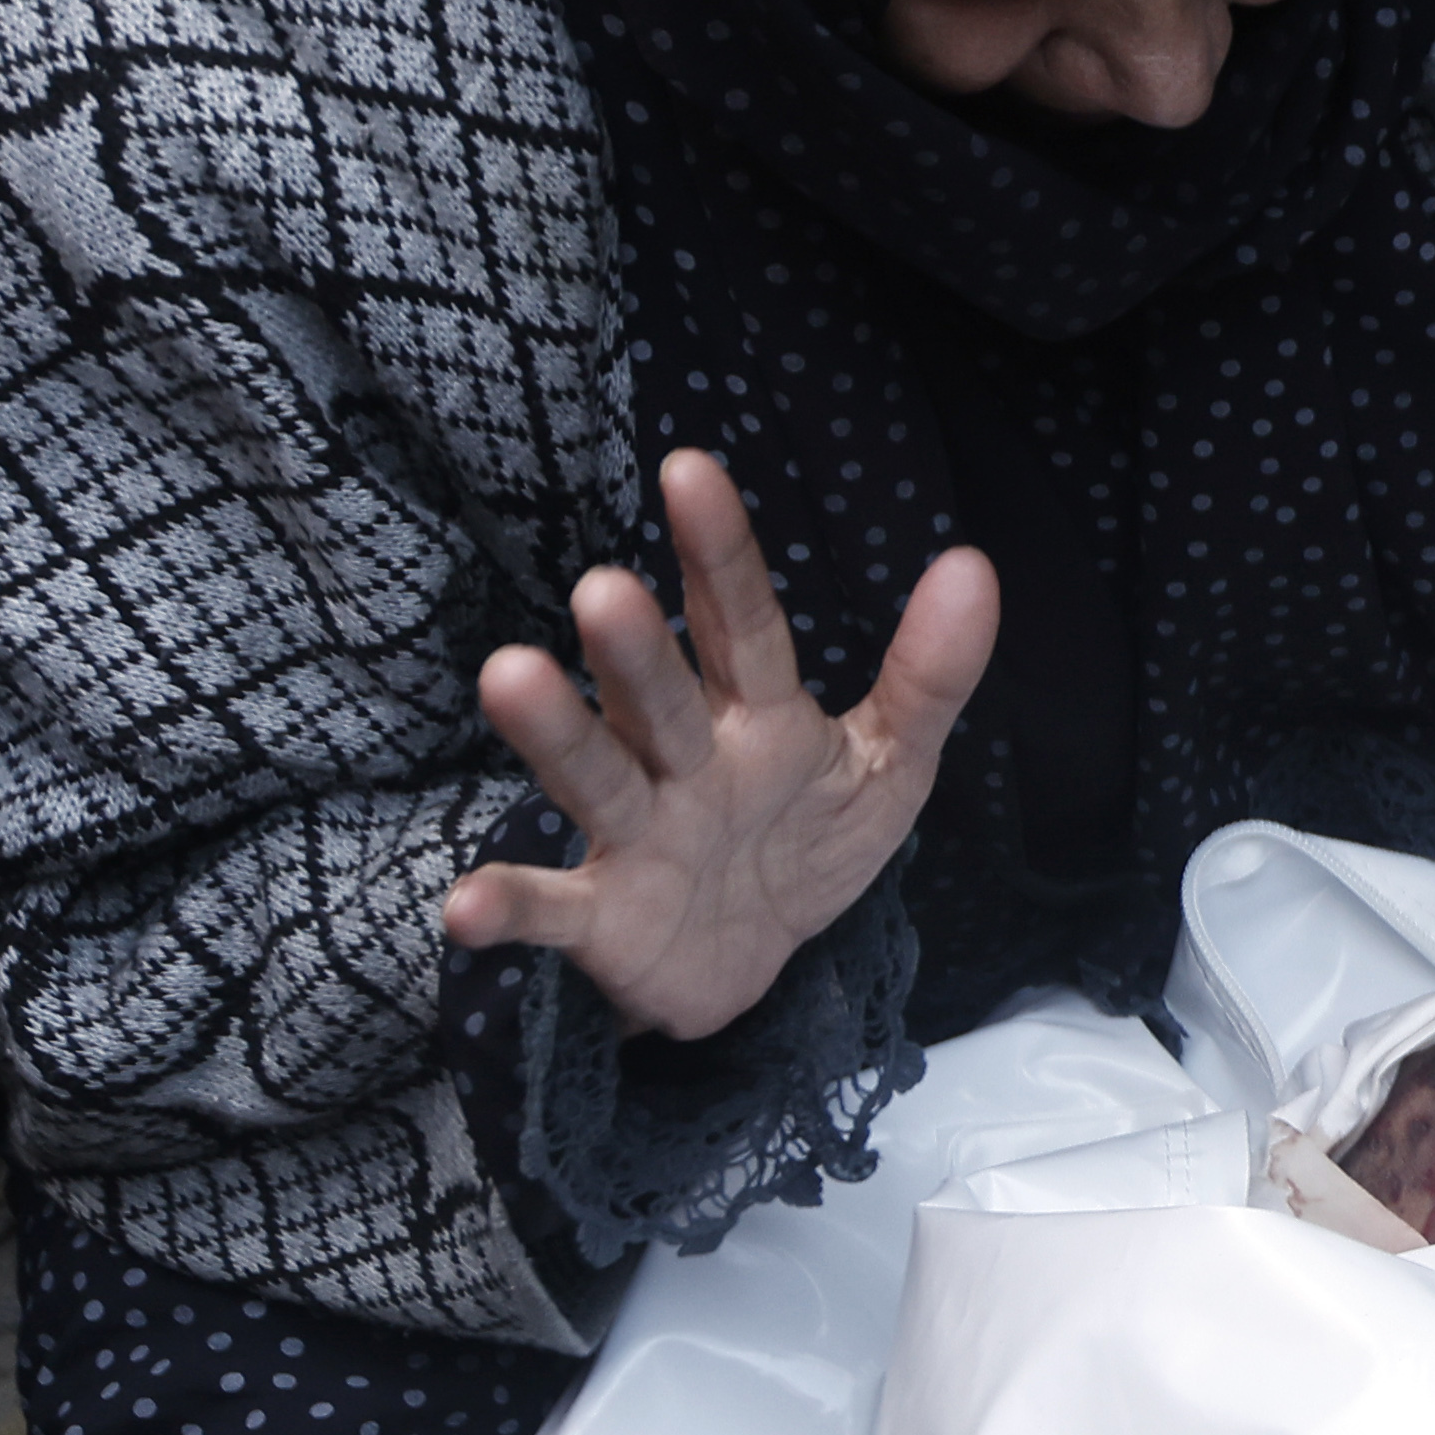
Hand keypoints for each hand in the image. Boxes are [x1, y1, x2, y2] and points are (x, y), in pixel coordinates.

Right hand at [435, 449, 992, 1038]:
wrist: (753, 965)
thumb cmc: (806, 840)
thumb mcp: (887, 764)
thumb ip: (928, 676)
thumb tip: (974, 563)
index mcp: (755, 714)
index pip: (740, 624)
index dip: (720, 553)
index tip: (689, 468)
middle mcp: (681, 759)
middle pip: (658, 696)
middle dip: (634, 649)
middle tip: (606, 590)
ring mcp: (633, 833)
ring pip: (593, 775)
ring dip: (553, 731)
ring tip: (509, 674)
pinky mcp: (599, 918)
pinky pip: (546, 908)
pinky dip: (505, 906)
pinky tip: (461, 909)